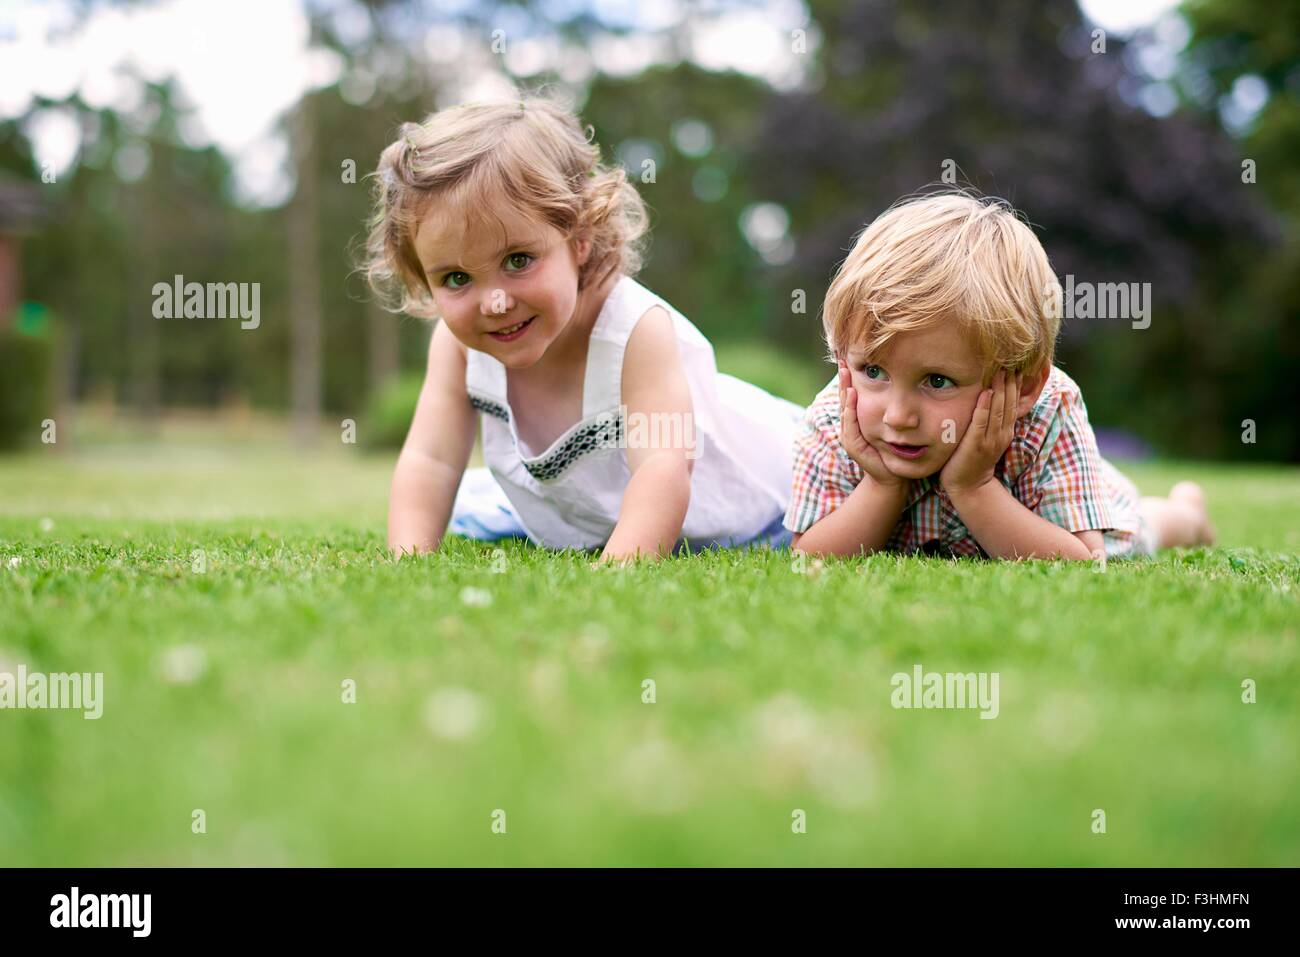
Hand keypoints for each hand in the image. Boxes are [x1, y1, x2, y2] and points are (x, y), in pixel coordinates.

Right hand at [838, 361, 906, 488]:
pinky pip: (850, 424)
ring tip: (845, 372)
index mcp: (860, 419)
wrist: (893, 477)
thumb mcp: (894, 425)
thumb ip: (893, 408)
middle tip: (842, 358)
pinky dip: (850, 409)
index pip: (852, 393)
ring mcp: (850, 435)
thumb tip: (904, 384)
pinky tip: (852, 395)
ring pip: (845, 407)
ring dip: (844, 389)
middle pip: (844, 397)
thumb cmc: (896, 451)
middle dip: (843, 378)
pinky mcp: (854, 445)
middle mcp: (852, 425)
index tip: (849, 357)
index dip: (850, 377)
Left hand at [941, 368, 1020, 494]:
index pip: (1014, 402)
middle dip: (1010, 381)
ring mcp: (990, 440)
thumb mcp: (987, 437)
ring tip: (1001, 369)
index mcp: (1006, 430)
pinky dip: (984, 407)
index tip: (1016, 363)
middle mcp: (1002, 433)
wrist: (968, 487)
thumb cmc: (973, 458)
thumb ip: (991, 419)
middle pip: (1009, 402)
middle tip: (1011, 359)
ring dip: (1000, 389)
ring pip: (999, 410)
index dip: (1016, 383)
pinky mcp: (975, 445)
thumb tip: (990, 397)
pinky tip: (986, 392)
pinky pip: (981, 423)